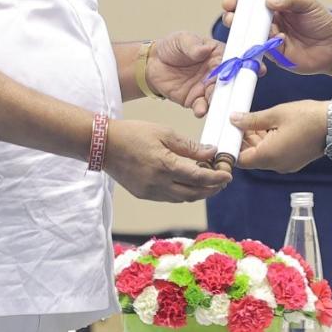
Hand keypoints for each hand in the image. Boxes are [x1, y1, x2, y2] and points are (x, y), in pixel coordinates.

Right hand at [103, 118, 230, 201]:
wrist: (103, 144)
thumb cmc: (133, 133)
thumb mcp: (165, 133)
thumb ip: (189, 146)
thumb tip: (211, 152)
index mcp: (164, 166)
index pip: (198, 178)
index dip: (216, 178)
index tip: (228, 175)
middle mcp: (157, 184)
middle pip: (193, 194)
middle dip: (211, 189)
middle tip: (223, 182)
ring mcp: (149, 191)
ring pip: (181, 199)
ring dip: (198, 193)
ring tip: (209, 183)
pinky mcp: (143, 194)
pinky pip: (169, 198)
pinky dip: (183, 193)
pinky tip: (188, 184)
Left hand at [146, 30, 225, 114]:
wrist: (152, 62)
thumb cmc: (171, 47)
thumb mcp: (182, 39)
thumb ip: (193, 45)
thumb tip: (204, 50)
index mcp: (218, 56)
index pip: (229, 64)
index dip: (232, 70)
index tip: (231, 75)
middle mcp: (215, 74)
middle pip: (225, 83)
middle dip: (227, 90)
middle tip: (225, 94)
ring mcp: (205, 88)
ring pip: (215, 97)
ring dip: (217, 102)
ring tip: (215, 105)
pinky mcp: (194, 99)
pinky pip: (201, 106)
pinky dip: (202, 109)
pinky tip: (200, 110)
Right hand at [225, 0, 331, 82]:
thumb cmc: (321, 21)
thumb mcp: (308, 3)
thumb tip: (268, 2)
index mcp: (274, 7)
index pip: (252, 2)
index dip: (239, 1)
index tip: (229, 2)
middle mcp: (269, 23)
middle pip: (245, 20)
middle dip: (234, 18)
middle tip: (230, 17)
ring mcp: (270, 40)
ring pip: (252, 36)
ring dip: (248, 32)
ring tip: (252, 27)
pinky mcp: (276, 55)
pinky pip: (266, 50)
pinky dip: (269, 44)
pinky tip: (280, 38)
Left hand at [230, 98, 328, 172]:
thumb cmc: (307, 117)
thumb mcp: (276, 114)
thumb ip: (252, 119)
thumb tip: (234, 120)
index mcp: (269, 156)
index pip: (240, 160)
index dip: (230, 147)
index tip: (226, 134)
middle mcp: (276, 165)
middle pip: (251, 157)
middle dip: (243, 141)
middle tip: (238, 123)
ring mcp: (286, 164)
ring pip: (262, 155)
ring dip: (256, 141)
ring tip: (253, 121)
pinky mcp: (294, 160)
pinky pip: (274, 155)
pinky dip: (267, 143)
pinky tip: (267, 127)